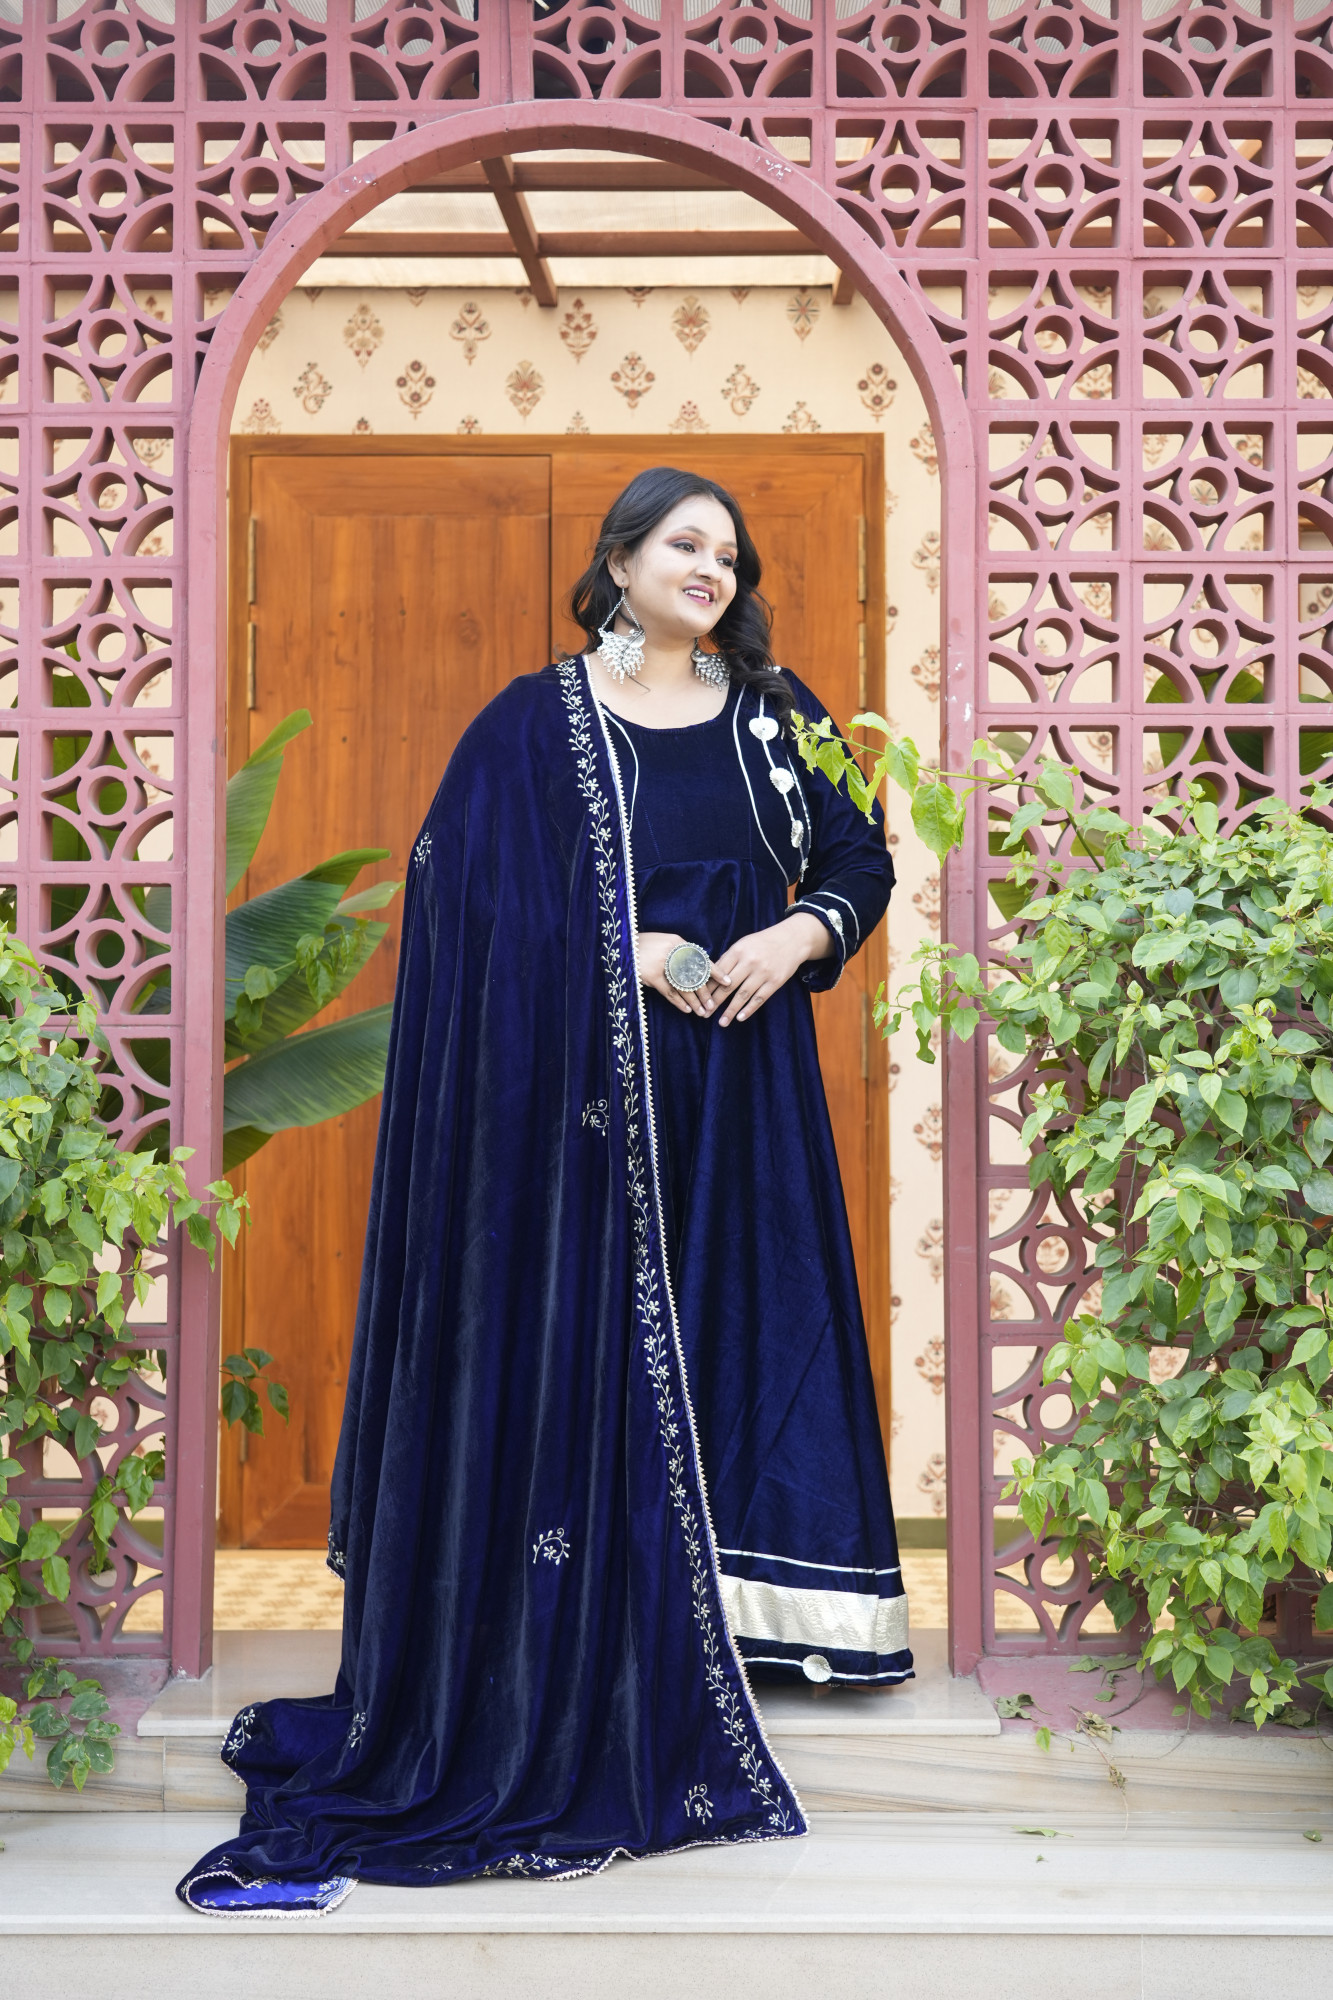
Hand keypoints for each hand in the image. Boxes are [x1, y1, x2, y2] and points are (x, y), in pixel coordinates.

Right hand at [636, 932, 732, 1017]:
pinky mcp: (652, 975)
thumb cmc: (644, 945)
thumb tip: (696, 969)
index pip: (702, 959)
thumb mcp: (663, 943)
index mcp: (678, 942)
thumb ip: (679, 953)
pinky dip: (679, 1002)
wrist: (622, 943)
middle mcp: (673, 951)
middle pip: (695, 976)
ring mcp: (663, 963)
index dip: (716, 972)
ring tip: (702, 1012)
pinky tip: (686, 1009)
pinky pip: (670, 992)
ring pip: (684, 986)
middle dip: (705, 993)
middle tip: (713, 1005)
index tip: (728, 982)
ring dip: (694, 1001)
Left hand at [710, 912, 830, 1026]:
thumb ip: (729, 958)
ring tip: (722, 1023)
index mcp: (738, 950)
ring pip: (743, 995)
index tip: (699, 998)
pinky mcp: (775, 982)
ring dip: (730, 1011)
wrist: (792, 939)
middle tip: (704, 1014)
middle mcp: (750, 962)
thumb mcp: (744, 944)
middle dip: (715, 1001)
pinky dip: (749, 1009)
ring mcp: (763, 973)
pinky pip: (759, 998)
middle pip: (728, 985)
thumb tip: (711, 975)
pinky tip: (740, 1018)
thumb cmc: (763, 942)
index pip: (719, 972)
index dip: (708, 987)